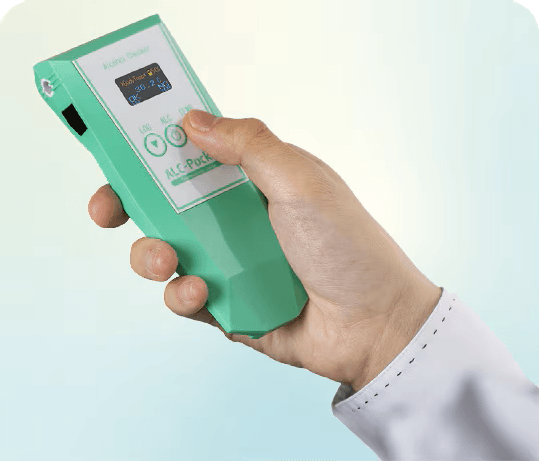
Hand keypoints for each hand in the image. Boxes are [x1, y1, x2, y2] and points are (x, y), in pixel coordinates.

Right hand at [88, 109, 441, 391]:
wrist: (374, 324)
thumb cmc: (348, 247)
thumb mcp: (302, 181)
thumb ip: (250, 145)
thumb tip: (193, 120)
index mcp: (253, 183)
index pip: (193, 159)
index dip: (154, 152)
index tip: (121, 150)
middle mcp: (237, 220)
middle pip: (166, 206)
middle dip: (129, 205)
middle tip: (107, 208)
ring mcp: (229, 264)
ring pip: (165, 253)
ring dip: (150, 255)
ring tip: (166, 260)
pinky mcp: (226, 305)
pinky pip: (185, 299)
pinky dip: (183, 296)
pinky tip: (200, 292)